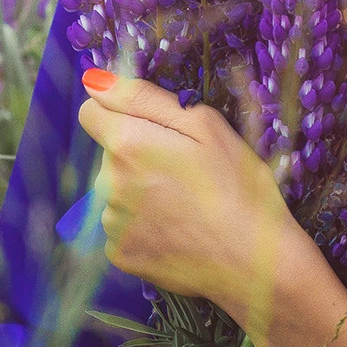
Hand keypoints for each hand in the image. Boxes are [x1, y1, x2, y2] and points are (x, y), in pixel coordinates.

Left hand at [75, 71, 298, 313]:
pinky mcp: (120, 254)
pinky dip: (143, 224)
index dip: (119, 112)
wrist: (255, 264)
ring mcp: (112, 223)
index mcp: (127, 144)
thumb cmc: (239, 187)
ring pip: (115, 190)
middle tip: (184, 169)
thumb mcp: (204, 125)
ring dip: (139, 189)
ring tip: (185, 203)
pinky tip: (177, 229)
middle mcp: (108, 184)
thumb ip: (143, 98)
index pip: (91, 112)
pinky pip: (122, 226)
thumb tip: (95, 82)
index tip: (150, 127)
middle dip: (137, 152)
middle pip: (109, 152)